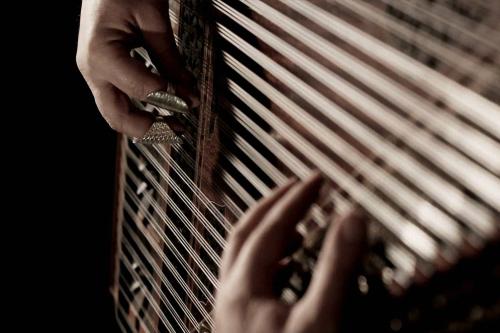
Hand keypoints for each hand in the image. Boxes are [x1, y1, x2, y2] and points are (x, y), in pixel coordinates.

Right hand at [76, 0, 197, 136]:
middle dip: (150, 129)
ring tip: (173, 125)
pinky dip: (139, 108)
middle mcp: (91, 68)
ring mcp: (92, 71)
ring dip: (145, 123)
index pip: (142, 91)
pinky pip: (118, 98)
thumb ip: (171, 61)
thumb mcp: (154, 20)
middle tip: (179, 131)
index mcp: (101, 54)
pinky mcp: (100, 70)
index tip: (193, 102)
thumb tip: (190, 94)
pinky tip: (160, 106)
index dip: (171, 100)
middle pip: (118, 116)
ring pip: (115, 112)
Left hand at [216, 173, 366, 332]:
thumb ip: (336, 269)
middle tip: (295, 188)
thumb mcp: (320, 319)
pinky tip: (287, 270)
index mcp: (243, 289)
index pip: (271, 227)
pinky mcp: (239, 326)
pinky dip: (269, 262)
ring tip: (293, 223)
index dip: (297, 200)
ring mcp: (231, 311)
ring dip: (267, 232)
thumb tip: (351, 221)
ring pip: (242, 256)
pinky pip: (248, 279)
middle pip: (245, 233)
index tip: (316, 181)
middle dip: (273, 205)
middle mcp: (230, 295)